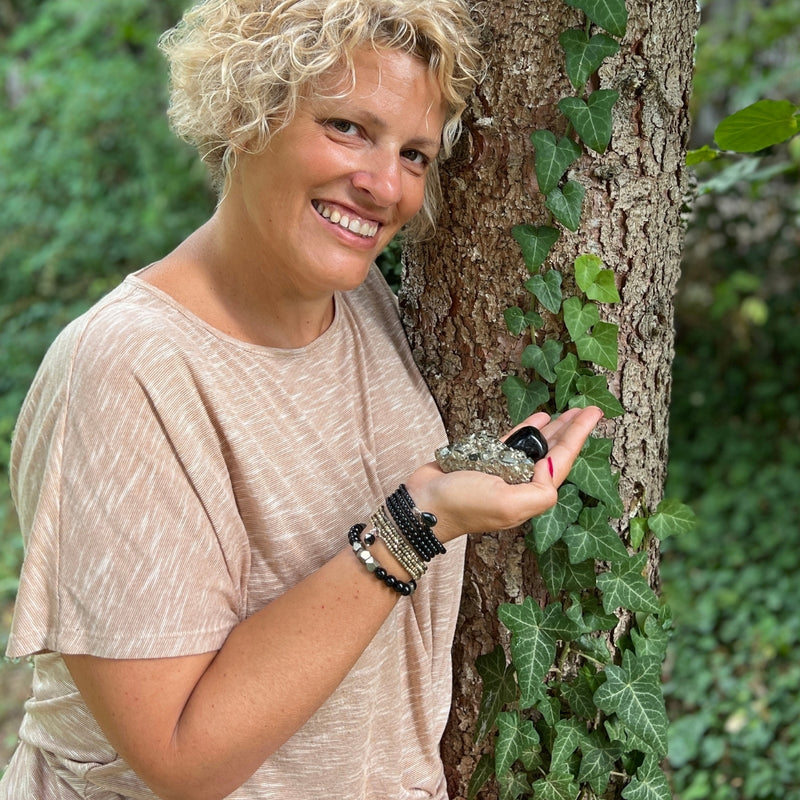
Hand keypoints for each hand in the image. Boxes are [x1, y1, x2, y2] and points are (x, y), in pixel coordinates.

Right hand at [404, 406, 602, 541]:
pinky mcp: (483, 460)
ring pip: (534, 445)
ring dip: (552, 428)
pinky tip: (538, 418)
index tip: (594, 415)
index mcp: (529, 495)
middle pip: (553, 452)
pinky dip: (525, 429)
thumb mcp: (507, 504)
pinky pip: (510, 441)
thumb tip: (552, 468)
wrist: (422, 505)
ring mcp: (502, 471)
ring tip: (568, 412)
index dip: (579, 436)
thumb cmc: (461, 506)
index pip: (561, 461)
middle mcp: (519, 482)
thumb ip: (539, 491)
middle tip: (588, 410)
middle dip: (571, 431)